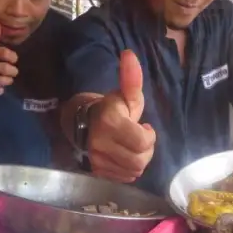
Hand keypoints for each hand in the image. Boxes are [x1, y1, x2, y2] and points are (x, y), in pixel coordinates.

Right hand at [87, 50, 155, 182]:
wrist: (83, 122)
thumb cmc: (111, 108)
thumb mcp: (125, 94)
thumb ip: (131, 78)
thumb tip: (129, 54)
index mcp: (110, 122)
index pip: (143, 142)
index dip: (149, 136)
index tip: (144, 126)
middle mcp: (100, 143)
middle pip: (139, 160)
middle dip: (145, 151)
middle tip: (140, 139)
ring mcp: (97, 159)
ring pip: (133, 171)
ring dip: (138, 160)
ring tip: (132, 148)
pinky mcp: (97, 171)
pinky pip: (123, 178)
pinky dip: (128, 170)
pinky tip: (124, 157)